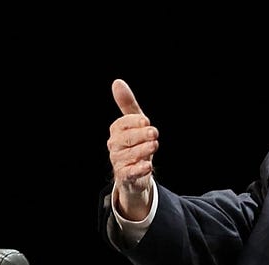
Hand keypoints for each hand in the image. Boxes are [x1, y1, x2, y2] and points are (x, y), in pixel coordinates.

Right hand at [107, 79, 158, 220]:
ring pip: (129, 155)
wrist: (134, 174)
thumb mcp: (134, 124)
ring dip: (143, 150)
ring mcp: (118, 162)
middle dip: (140, 135)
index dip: (134, 122)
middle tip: (154, 133)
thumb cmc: (135, 145)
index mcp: (116, 131)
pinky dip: (139, 169)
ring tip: (154, 146)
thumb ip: (127, 105)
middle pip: (126, 139)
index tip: (145, 121)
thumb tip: (117, 82)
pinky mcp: (124, 176)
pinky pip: (129, 172)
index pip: (122, 124)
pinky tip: (148, 166)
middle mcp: (114, 146)